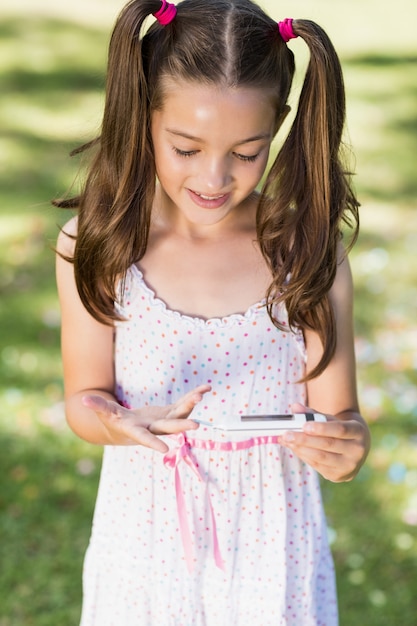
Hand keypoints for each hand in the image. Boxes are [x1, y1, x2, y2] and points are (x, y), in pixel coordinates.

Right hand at [82, 384, 211, 452]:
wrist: (125, 428)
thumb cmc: (112, 421)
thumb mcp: (104, 413)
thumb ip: (96, 405)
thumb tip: (83, 399)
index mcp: (136, 431)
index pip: (144, 438)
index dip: (153, 444)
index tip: (164, 450)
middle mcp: (153, 428)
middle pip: (168, 427)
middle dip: (181, 425)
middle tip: (196, 426)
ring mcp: (163, 421)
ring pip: (180, 414)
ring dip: (191, 405)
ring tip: (201, 394)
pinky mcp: (169, 413)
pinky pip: (184, 404)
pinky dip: (194, 396)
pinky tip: (205, 389)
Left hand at [280, 402, 369, 481]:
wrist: (355, 447)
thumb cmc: (339, 429)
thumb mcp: (331, 419)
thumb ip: (312, 413)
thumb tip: (295, 406)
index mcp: (358, 431)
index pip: (340, 429)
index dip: (322, 428)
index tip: (304, 426)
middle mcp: (357, 450)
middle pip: (328, 444)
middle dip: (304, 439)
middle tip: (286, 434)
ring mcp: (349, 466)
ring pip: (321, 457)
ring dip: (300, 448)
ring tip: (286, 440)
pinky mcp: (338, 476)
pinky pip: (317, 465)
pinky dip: (303, 456)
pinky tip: (293, 448)